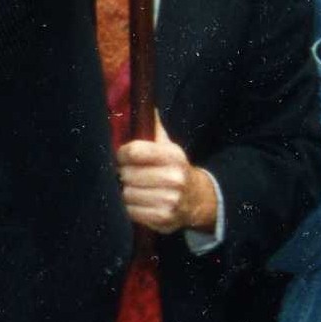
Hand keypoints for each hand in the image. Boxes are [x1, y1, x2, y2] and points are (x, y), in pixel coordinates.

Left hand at [118, 116, 219, 233]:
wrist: (199, 200)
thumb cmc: (174, 169)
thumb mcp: (169, 147)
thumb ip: (153, 127)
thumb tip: (146, 103)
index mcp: (173, 156)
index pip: (133, 151)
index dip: (122, 154)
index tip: (123, 157)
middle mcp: (174, 178)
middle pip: (127, 174)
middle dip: (124, 174)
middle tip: (130, 175)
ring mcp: (170, 200)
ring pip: (126, 194)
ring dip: (126, 192)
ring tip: (136, 189)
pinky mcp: (163, 219)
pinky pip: (131, 211)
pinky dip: (131, 208)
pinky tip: (140, 202)